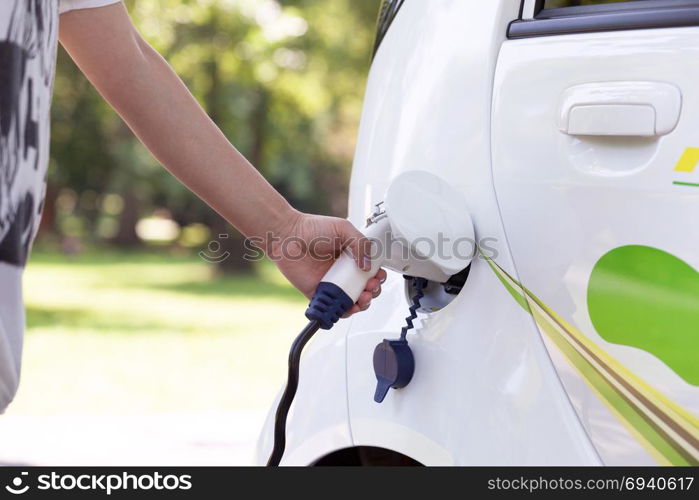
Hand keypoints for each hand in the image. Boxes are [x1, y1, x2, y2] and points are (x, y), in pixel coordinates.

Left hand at [268, 211, 386, 315]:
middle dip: (373, 290)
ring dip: (363, 302)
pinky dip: (344, 310)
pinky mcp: (319, 293)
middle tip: (370, 287)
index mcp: (351, 255)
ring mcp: (332, 283)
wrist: (288, 237)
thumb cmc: (311, 228)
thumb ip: (361, 244)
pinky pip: (334, 307)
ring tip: (362, 297)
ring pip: (352, 299)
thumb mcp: (344, 229)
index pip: (370, 270)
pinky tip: (349, 306)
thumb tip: (367, 266)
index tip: (378, 276)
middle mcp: (342, 270)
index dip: (377, 276)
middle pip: (365, 287)